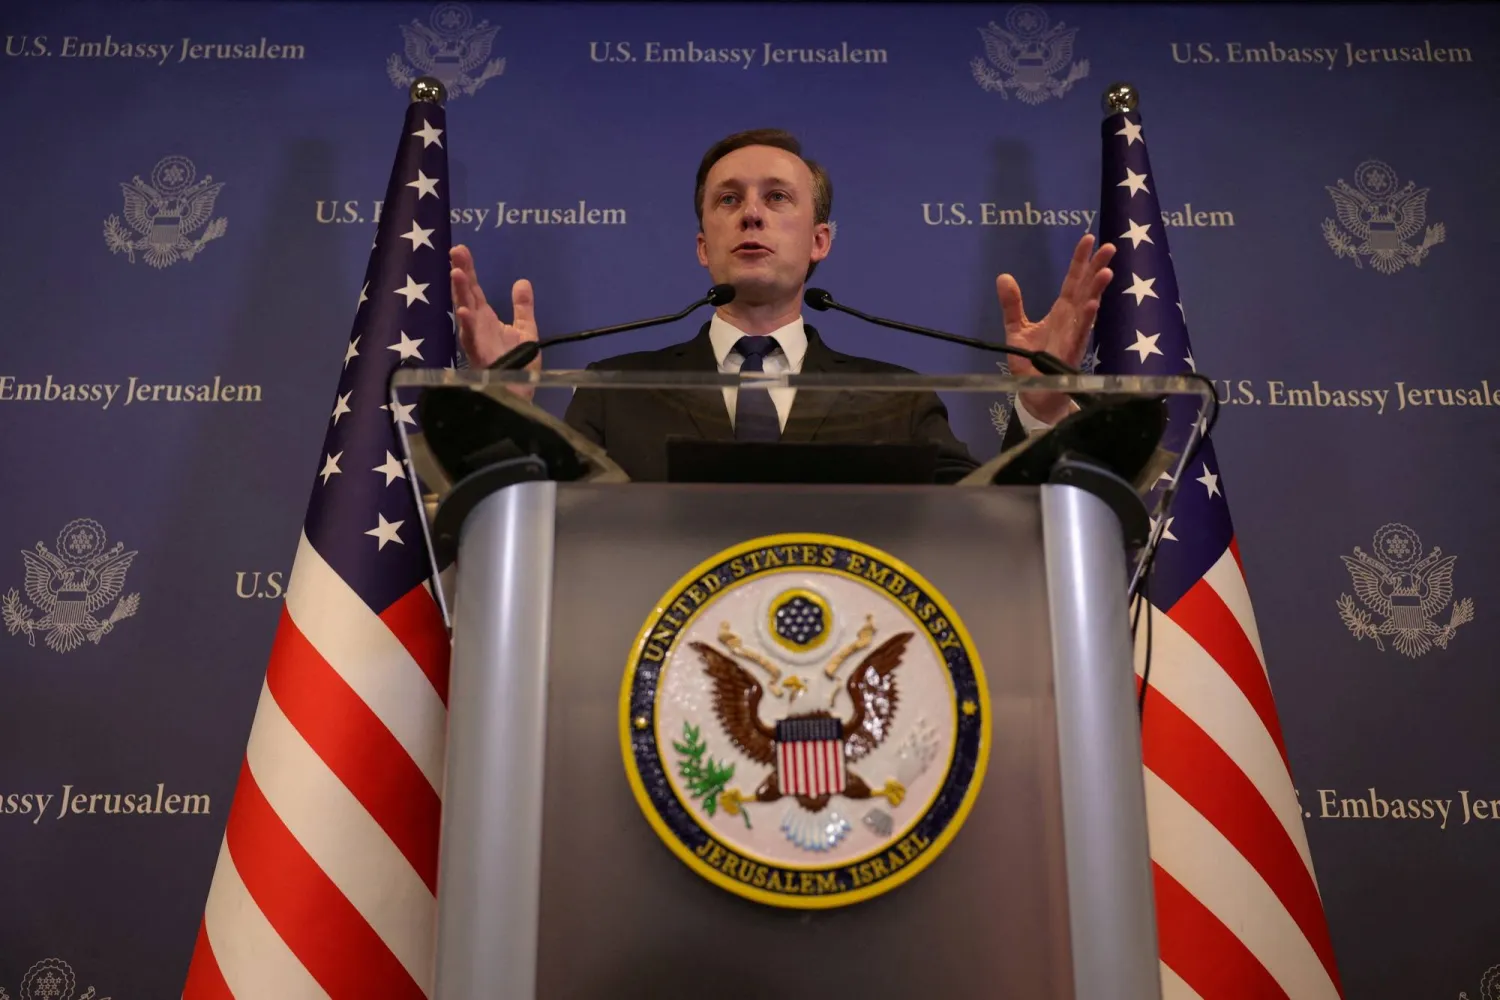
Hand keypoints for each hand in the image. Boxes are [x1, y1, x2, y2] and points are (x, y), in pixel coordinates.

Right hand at [450, 244, 538, 369]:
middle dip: (460, 274)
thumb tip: (522, 281)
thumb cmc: (519, 365)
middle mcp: (476, 326)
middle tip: (455, 251)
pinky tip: (464, 312)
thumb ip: (523, 307)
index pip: (474, 289)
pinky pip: (471, 340)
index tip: (460, 250)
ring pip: (465, 313)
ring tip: (456, 273)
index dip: (467, 270)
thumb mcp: (526, 331)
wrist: (520, 394)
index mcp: (485, 318)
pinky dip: (467, 326)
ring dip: (459, 294)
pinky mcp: (479, 357)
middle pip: (466, 295)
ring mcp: (476, 340)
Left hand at [997, 233, 1114, 424]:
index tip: (1089, 238)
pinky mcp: (1070, 354)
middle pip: (1086, 289)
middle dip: (1097, 268)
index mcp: (1061, 311)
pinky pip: (1080, 334)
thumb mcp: (1015, 329)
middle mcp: (1072, 320)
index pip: (1073, 281)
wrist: (1034, 393)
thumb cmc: (1029, 362)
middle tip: (1109, 247)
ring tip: (1106, 272)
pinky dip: (1087, 320)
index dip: (1080, 260)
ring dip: (1097, 291)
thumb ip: (1012, 304)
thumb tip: (1003, 276)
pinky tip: (1093, 305)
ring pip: (1088, 309)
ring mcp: (1074, 336)